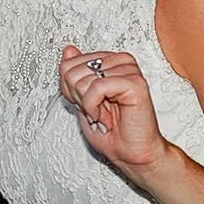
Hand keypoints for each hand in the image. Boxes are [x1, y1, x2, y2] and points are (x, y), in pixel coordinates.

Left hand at [59, 45, 170, 179]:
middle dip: (78, 97)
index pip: (68, 64)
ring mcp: (129, 71)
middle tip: (97, 111)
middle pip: (72, 71)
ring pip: (84, 79)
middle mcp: (120, 62)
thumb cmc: (111, 132)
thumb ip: (74, 73)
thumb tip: (68, 50)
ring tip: (104, 114)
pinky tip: (106, 117)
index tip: (87, 104)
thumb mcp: (81, 99)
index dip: (69, 91)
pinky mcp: (135, 83)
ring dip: (88, 105)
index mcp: (108, 61)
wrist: (130, 154)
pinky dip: (94, 107)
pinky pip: (97, 87)